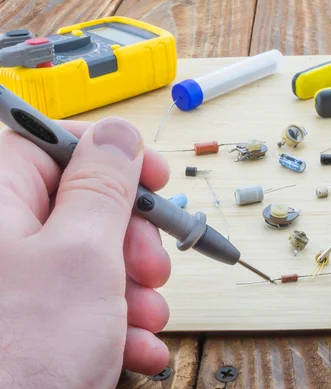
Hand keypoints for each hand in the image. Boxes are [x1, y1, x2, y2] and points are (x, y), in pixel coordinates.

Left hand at [0, 118, 171, 387]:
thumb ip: (104, 186)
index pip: (53, 143)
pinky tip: (136, 347)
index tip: (152, 175)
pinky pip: (86, 301)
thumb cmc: (16, 358)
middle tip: (150, 265)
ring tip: (144, 319)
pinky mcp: (34, 319)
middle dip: (131, 238)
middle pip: (83, 205)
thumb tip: (118, 136)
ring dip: (134, 288)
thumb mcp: (81, 257)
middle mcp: (2, 237)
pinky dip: (119, 322)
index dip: (110, 154)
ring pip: (94, 258)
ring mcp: (18, 282)